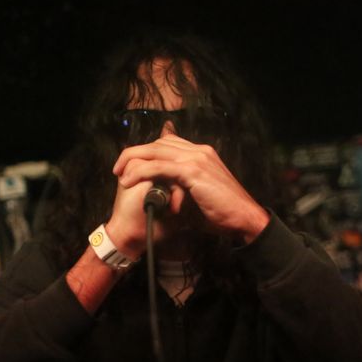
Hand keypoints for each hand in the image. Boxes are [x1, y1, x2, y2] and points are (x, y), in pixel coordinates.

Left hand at [111, 133, 269, 246]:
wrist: (243, 218)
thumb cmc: (222, 213)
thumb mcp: (198, 196)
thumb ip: (182, 189)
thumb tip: (164, 195)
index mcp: (201, 153)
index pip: (168, 142)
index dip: (147, 151)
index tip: (131, 165)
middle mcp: (199, 150)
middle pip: (158, 143)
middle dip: (134, 154)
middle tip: (118, 168)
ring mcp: (197, 158)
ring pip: (155, 151)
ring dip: (133, 161)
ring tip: (118, 174)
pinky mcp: (193, 171)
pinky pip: (160, 167)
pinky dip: (141, 172)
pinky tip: (128, 181)